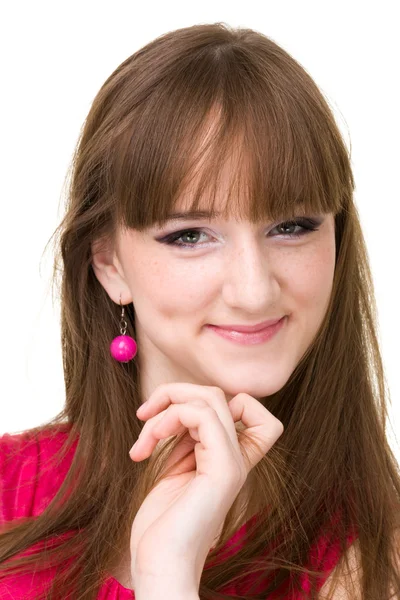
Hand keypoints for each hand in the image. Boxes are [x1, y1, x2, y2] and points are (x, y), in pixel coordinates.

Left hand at [128, 383, 283, 591]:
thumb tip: (176, 409)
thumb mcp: (173, 470)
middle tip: (143, 415)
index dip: (210, 399)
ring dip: (165, 408)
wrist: (159, 567)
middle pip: (217, 395)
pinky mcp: (222, 469)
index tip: (173, 417)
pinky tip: (147, 446)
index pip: (250, 411)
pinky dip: (168, 419)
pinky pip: (201, 415)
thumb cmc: (160, 526)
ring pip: (210, 398)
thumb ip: (183, 440)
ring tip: (143, 439)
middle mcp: (236, 458)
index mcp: (227, 459)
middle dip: (173, 394)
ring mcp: (233, 463)